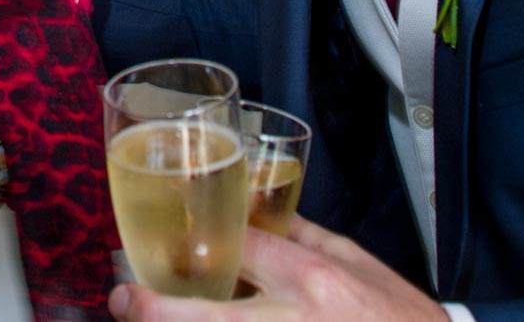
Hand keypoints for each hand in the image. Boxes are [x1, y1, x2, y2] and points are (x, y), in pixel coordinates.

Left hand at [108, 216, 448, 320]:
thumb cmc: (401, 318)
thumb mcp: (357, 262)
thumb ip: (304, 236)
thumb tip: (257, 212)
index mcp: (313, 279)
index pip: (236, 250)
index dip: (190, 246)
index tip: (159, 247)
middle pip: (204, 318)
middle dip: (152, 311)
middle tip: (123, 300)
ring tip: (145, 316)